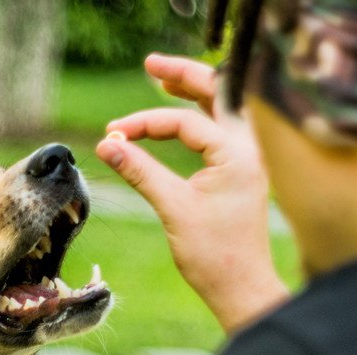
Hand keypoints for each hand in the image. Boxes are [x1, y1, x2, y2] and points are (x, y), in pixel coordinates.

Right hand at [96, 54, 289, 333]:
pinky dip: (199, 118)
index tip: (113, 135)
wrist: (241, 288)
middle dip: (183, 77)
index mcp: (237, 155)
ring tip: (163, 79)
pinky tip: (180, 116)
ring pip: (222, 110)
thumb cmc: (214, 255)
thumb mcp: (172, 209)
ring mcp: (248, 160)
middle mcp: (249, 150)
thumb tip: (107, 145)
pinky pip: (221, 131)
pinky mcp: (241, 172)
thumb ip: (140, 171)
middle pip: (218, 95)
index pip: (187, 122)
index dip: (146, 124)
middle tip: (151, 64)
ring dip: (193, 93)